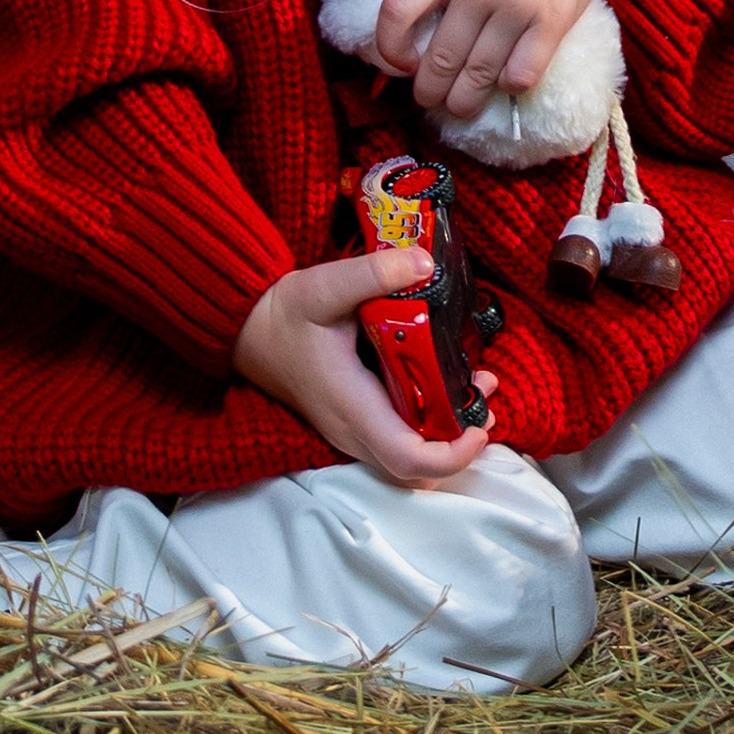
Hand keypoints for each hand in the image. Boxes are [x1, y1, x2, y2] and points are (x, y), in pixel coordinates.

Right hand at [231, 248, 496, 485]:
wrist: (247, 331)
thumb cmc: (284, 314)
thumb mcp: (324, 285)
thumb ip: (374, 273)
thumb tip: (425, 264)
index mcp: (351, 407)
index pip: (408, 459)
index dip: (452, 454)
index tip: (480, 426)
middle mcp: (352, 431)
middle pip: (416, 469)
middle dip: (460, 443)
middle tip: (485, 397)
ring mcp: (351, 432)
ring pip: (407, 460)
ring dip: (446, 434)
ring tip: (475, 388)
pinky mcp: (353, 422)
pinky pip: (397, 442)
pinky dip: (428, 426)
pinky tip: (442, 384)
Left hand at [371, 0, 624, 122]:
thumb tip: (402, 27)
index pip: (398, 9)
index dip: (388, 47)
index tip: (400, 62)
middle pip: (439, 60)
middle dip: (428, 91)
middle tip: (430, 96)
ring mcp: (517, 5)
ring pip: (477, 78)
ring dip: (463, 102)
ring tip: (461, 104)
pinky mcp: (552, 23)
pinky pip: (520, 76)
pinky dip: (508, 87)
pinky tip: (505, 79)